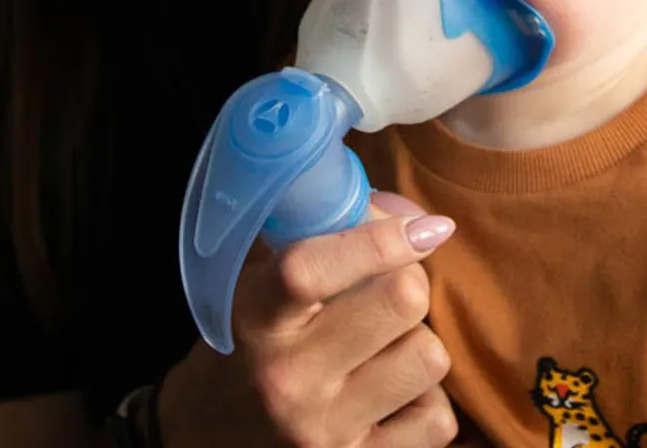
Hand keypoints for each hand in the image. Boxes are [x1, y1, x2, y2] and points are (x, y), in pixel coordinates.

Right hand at [156, 191, 458, 447]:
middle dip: (409, 282)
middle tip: (391, 288)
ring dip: (417, 345)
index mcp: (255, 319)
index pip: (311, 268)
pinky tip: (390, 396)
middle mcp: (286, 379)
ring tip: (385, 349)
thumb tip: (415, 219)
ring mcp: (322, 431)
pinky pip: (437, 419)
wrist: (209, 435)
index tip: (424, 227)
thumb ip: (325, 236)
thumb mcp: (261, 283)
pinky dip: (425, 402)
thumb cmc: (251, 343)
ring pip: (428, 357)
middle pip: (400, 300)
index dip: (379, 238)